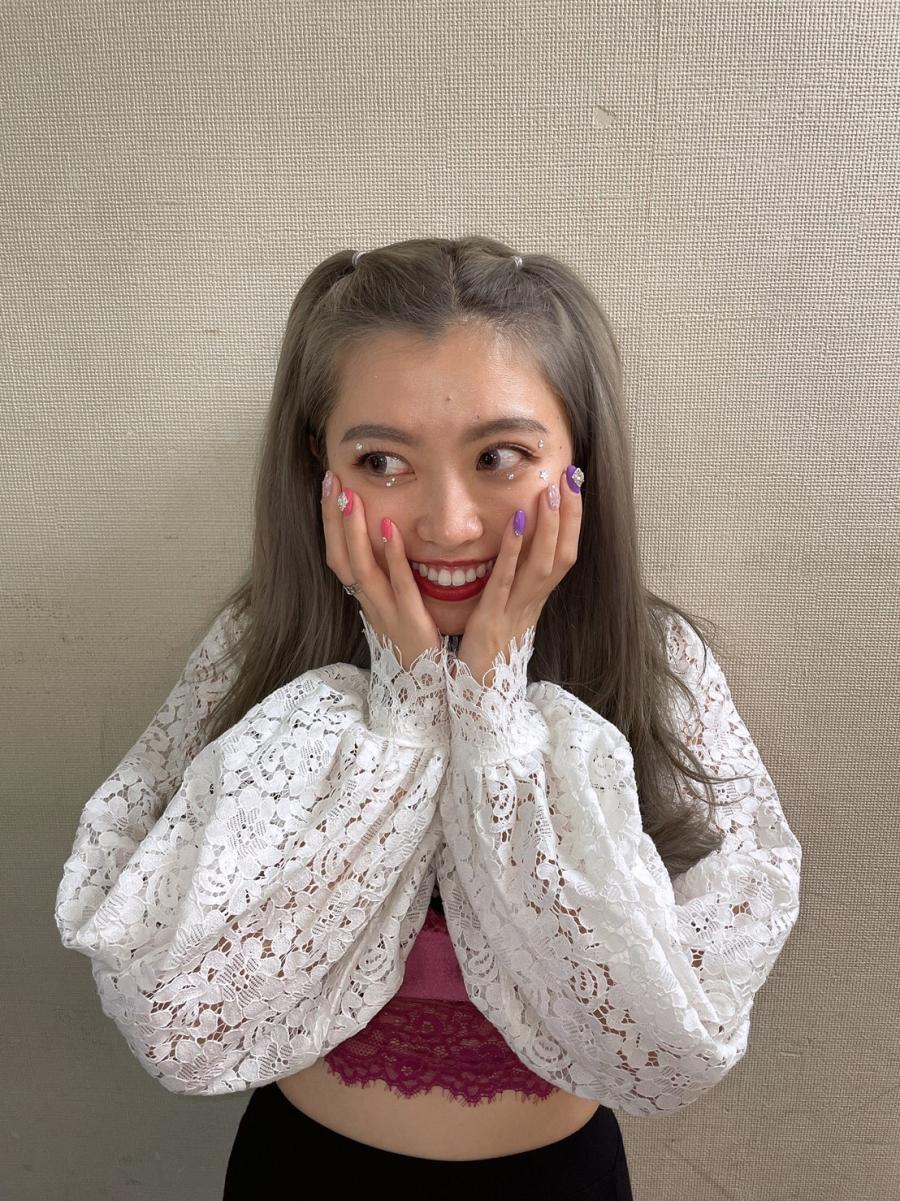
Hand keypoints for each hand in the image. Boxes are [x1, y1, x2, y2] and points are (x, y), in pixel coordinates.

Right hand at [321, 470, 442, 669]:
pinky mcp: (410, 618)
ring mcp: (386, 610)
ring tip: (350, 498)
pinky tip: (389, 529)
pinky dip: (391, 557)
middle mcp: (369, 601)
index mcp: (365, 596)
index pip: (338, 554)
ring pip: (360, 568)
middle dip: (332, 518)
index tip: (329, 486)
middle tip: (330, 481)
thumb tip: (387, 541)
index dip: (330, 522)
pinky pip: (397, 585)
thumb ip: (389, 576)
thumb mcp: (394, 605)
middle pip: (340, 556)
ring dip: (353, 532)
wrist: (424, 686)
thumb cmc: (413, 641)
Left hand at [455, 466, 583, 686]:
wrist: (479, 695)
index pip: (564, 554)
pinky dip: (514, 550)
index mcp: (536, 599)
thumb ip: (513, 581)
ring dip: (549, 526)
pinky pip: (506, 581)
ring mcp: (515, 611)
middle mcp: (532, 602)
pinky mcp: (492, 619)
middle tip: (571, 477)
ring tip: (550, 491)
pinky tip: (516, 523)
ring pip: (542, 565)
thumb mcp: (506, 610)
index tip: (574, 486)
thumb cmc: (489, 651)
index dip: (573, 521)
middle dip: (569, 515)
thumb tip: (518, 548)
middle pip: (562, 554)